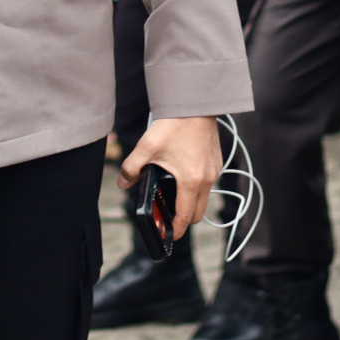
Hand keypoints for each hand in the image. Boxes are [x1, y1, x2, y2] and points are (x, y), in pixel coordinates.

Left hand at [120, 115, 221, 239]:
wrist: (194, 104)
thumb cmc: (173, 124)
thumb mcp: (146, 147)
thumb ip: (131, 168)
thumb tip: (123, 184)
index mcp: (190, 180)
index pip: (187, 216)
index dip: (177, 229)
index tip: (170, 235)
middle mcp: (207, 179)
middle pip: (199, 212)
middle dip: (185, 219)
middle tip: (170, 217)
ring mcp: (214, 170)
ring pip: (204, 197)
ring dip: (191, 201)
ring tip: (173, 194)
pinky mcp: (217, 161)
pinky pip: (208, 182)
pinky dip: (197, 185)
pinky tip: (182, 174)